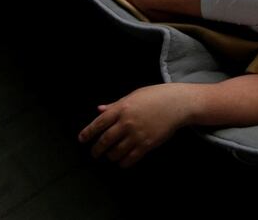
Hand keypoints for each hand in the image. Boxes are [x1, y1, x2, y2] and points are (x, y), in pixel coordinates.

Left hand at [76, 83, 192, 167]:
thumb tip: (99, 110)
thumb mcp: (132, 96)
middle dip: (97, 149)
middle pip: (105, 140)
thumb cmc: (154, 97)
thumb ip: (114, 105)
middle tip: (94, 154)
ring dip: (110, 156)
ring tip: (109, 156)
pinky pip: (131, 158)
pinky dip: (124, 162)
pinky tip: (122, 162)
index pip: (99, 123)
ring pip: (116, 151)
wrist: (176, 104)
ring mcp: (136, 134)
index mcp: (121, 108)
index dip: (88, 133)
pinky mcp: (147, 144)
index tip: (81, 140)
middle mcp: (126, 122)